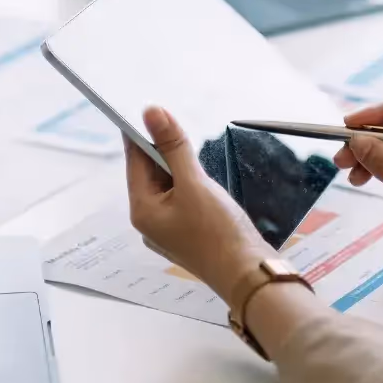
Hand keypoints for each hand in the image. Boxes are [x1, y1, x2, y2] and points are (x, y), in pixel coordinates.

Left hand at [125, 107, 275, 296]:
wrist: (249, 274)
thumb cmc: (219, 232)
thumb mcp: (195, 182)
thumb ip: (173, 146)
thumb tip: (151, 112)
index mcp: (142, 210)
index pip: (134, 161)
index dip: (140, 132)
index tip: (146, 108)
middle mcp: (150, 220)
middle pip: (150, 172)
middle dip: (162, 148)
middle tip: (175, 122)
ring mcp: (168, 228)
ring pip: (167, 184)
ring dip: (178, 164)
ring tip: (190, 146)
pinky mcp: (187, 232)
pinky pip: (181, 197)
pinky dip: (188, 181)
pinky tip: (201, 176)